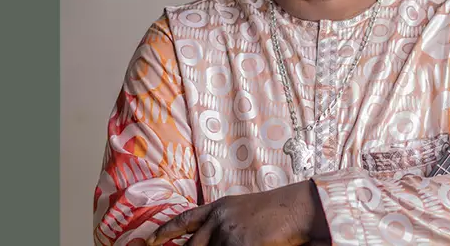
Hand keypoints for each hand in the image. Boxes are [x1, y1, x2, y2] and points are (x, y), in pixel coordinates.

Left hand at [147, 179, 329, 245]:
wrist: (299, 208)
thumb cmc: (280, 210)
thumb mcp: (245, 209)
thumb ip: (226, 222)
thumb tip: (213, 239)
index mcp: (219, 208)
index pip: (184, 220)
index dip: (165, 232)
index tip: (150, 241)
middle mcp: (218, 221)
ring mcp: (227, 236)